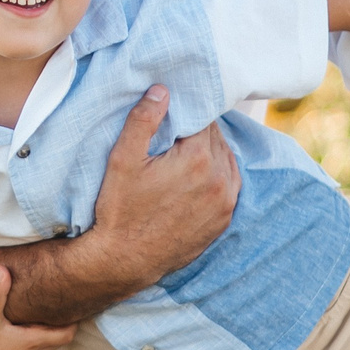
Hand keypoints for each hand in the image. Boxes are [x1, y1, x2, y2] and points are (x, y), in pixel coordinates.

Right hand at [0, 267, 76, 349]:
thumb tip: (3, 269)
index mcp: (32, 343)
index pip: (67, 333)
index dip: (74, 319)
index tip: (73, 302)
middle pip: (59, 338)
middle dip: (61, 321)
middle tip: (60, 301)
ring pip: (46, 344)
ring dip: (47, 330)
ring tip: (43, 310)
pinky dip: (35, 338)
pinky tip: (22, 325)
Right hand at [88, 87, 238, 287]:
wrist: (125, 260)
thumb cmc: (120, 208)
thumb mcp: (122, 159)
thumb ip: (143, 120)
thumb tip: (162, 90)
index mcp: (198, 158)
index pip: (203, 119)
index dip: (187, 113)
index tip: (174, 114)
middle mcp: (219, 179)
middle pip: (216, 138)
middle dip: (198, 132)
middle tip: (176, 133)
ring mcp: (225, 202)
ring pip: (226, 160)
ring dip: (210, 152)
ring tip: (185, 153)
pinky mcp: (224, 220)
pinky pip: (229, 185)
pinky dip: (217, 175)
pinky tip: (197, 175)